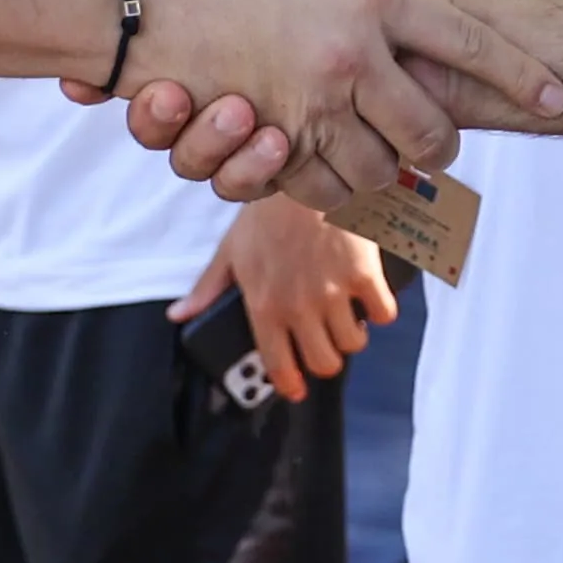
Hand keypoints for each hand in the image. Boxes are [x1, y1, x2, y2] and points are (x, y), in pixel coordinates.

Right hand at [97, 0, 542, 204]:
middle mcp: (351, 55)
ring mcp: (314, 106)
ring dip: (388, 170)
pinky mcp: (273, 147)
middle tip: (439, 140)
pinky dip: (332, 187)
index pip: (469, 41)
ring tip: (383, 151)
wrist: (137, 5)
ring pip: (383, 170)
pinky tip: (327, 161)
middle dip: (444, 144)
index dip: (518, 75)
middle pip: (433, 131)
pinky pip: (325, 189)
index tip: (556, 98)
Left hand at [178, 198, 395, 400]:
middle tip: (325, 342)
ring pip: (354, 344)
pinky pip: (383, 313)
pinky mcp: (363, 274)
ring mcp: (333, 292)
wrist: (304, 175)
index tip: (297, 387)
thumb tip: (178, 315)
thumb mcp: (231, 251)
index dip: (290, 383)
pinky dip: (380, 311)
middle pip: (324, 363)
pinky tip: (371, 299)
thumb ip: (208, 289)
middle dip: (326, 359)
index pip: (279, 366)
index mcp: (264, 306)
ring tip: (347, 317)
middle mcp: (299, 306)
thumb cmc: (266, 213)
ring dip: (352, 335)